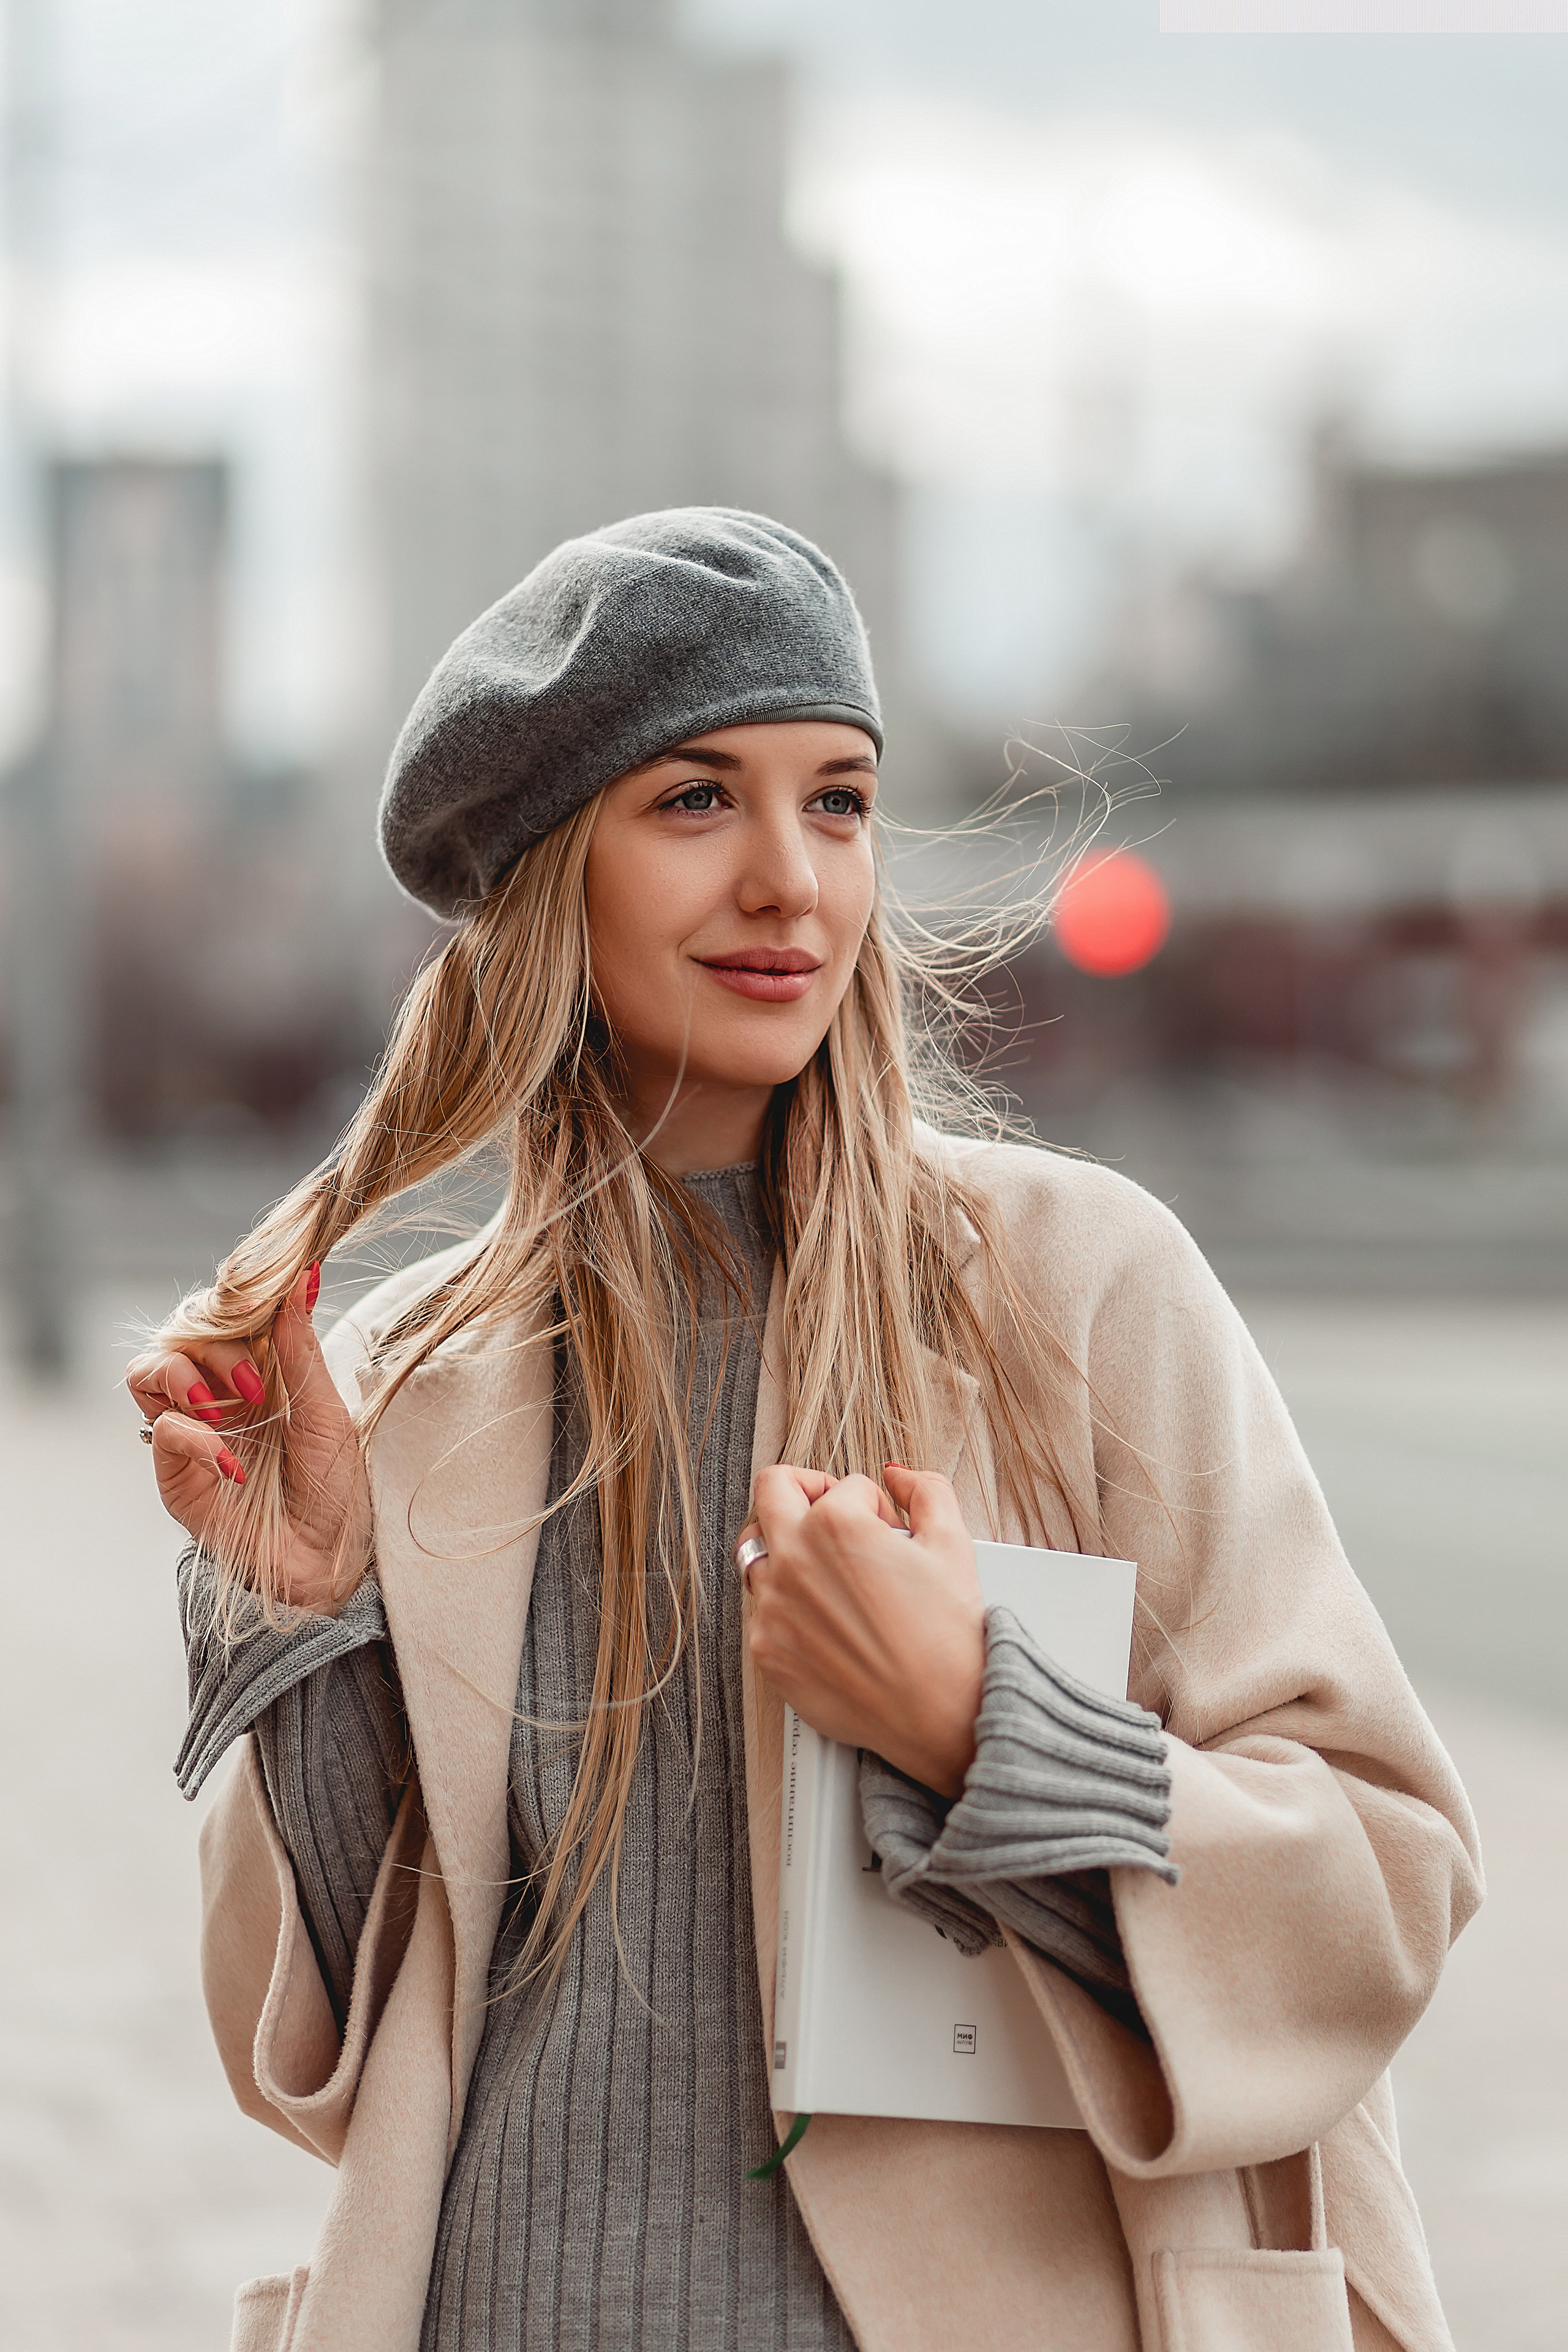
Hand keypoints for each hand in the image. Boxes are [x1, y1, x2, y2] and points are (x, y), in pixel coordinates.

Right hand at [125, 1266, 370, 1612]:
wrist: (327, 1560)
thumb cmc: (334, 1488)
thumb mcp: (328, 1412)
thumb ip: (302, 1349)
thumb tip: (301, 1280)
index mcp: (255, 1372)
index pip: (221, 1314)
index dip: (235, 1303)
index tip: (266, 1301)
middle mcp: (217, 1395)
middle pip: (180, 1331)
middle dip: (215, 1341)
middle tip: (257, 1381)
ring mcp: (191, 1431)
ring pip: (149, 1369)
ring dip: (186, 1373)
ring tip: (234, 1405)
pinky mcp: (175, 1472)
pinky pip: (164, 1430)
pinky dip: (196, 1435)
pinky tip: (232, 1461)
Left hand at [742, 1463, 984, 1796]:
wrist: (938, 1713)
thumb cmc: (948, 1634)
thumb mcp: (953, 1543)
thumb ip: (926, 1490)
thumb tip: (897, 1477)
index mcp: (835, 1524)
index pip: (843, 1486)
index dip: (873, 1504)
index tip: (887, 1531)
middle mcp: (793, 1559)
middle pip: (771, 1493)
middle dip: (805, 1494)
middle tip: (833, 1517)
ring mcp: (772, 1607)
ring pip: (758, 1553)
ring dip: (790, 1552)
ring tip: (832, 1578)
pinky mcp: (766, 1650)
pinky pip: (762, 1611)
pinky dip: (789, 1609)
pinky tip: (829, 1625)